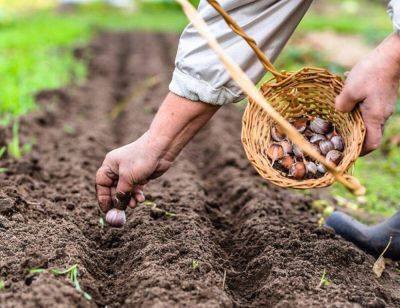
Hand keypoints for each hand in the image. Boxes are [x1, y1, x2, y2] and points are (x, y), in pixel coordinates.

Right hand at [95, 92, 218, 214]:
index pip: (101, 183)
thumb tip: (117, 207)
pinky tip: (141, 199)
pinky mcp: (140, 176)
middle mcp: (118, 168)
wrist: (161, 149)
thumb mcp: (128, 178)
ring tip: (134, 204)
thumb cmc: (141, 159)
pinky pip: (135, 189)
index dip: (103, 197)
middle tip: (120, 212)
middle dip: (117, 200)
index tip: (106, 210)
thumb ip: (121, 193)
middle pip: (113, 189)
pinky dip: (137, 195)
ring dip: (128, 199)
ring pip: (125, 191)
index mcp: (110, 165)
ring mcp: (129, 172)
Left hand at [335, 34, 399, 154]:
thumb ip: (342, 105)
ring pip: (369, 119)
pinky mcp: (384, 96)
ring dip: (355, 119)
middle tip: (339, 135)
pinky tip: (347, 95)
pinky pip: (370, 107)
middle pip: (370, 133)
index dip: (360, 151)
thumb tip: (340, 111)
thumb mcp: (350, 90)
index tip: (348, 152)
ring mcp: (385, 105)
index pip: (371, 144)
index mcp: (375, 117)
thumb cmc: (372, 72)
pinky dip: (358, 106)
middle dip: (355, 137)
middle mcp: (383, 115)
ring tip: (340, 115)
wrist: (392, 54)